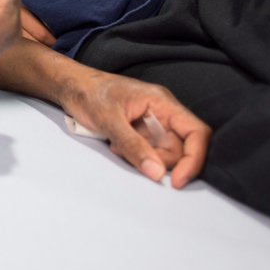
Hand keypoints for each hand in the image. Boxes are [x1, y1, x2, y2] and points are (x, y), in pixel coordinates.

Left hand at [62, 69, 209, 187]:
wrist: (72, 87)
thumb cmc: (90, 93)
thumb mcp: (109, 120)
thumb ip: (134, 146)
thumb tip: (157, 173)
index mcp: (163, 102)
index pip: (196, 132)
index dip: (194, 159)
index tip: (177, 182)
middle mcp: (164, 113)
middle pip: (180, 149)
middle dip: (158, 160)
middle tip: (128, 154)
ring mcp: (154, 124)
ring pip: (163, 154)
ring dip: (143, 158)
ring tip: (117, 145)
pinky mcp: (143, 133)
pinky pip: (149, 153)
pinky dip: (135, 156)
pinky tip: (116, 145)